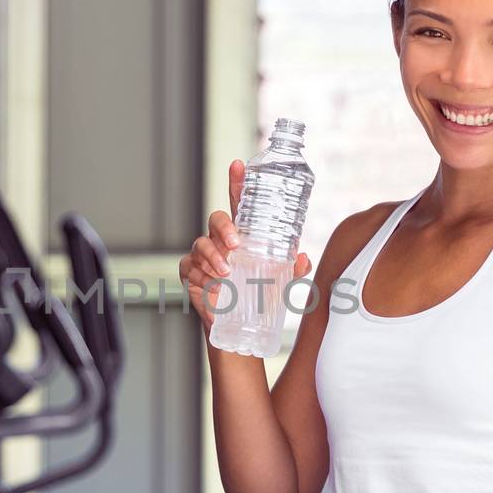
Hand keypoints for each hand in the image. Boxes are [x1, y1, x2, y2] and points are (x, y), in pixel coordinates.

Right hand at [177, 159, 311, 332]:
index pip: (239, 203)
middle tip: (235, 244)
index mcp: (242, 235)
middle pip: (216, 219)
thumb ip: (293, 270)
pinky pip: (190, 265)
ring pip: (202, 243)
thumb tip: (303, 257)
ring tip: (226, 272)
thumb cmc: (256, 297)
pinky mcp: (189, 271)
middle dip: (224, 229)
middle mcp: (221, 240)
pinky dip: (202, 275)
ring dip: (213, 257)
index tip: (237, 165)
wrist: (237, 327)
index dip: (237, 183)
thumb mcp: (280, 283)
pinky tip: (213, 284)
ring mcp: (203, 254)